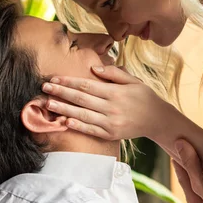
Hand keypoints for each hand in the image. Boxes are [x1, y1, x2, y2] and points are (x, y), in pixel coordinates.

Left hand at [41, 66, 170, 139]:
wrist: (158, 120)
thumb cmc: (145, 97)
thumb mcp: (134, 80)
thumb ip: (114, 73)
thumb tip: (94, 68)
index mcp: (115, 92)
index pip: (86, 85)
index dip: (68, 81)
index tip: (54, 78)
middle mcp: (111, 107)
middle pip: (81, 98)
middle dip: (61, 92)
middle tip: (44, 87)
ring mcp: (110, 122)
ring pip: (82, 114)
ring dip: (64, 109)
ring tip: (48, 103)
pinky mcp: (110, 134)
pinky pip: (90, 129)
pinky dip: (77, 125)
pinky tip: (64, 121)